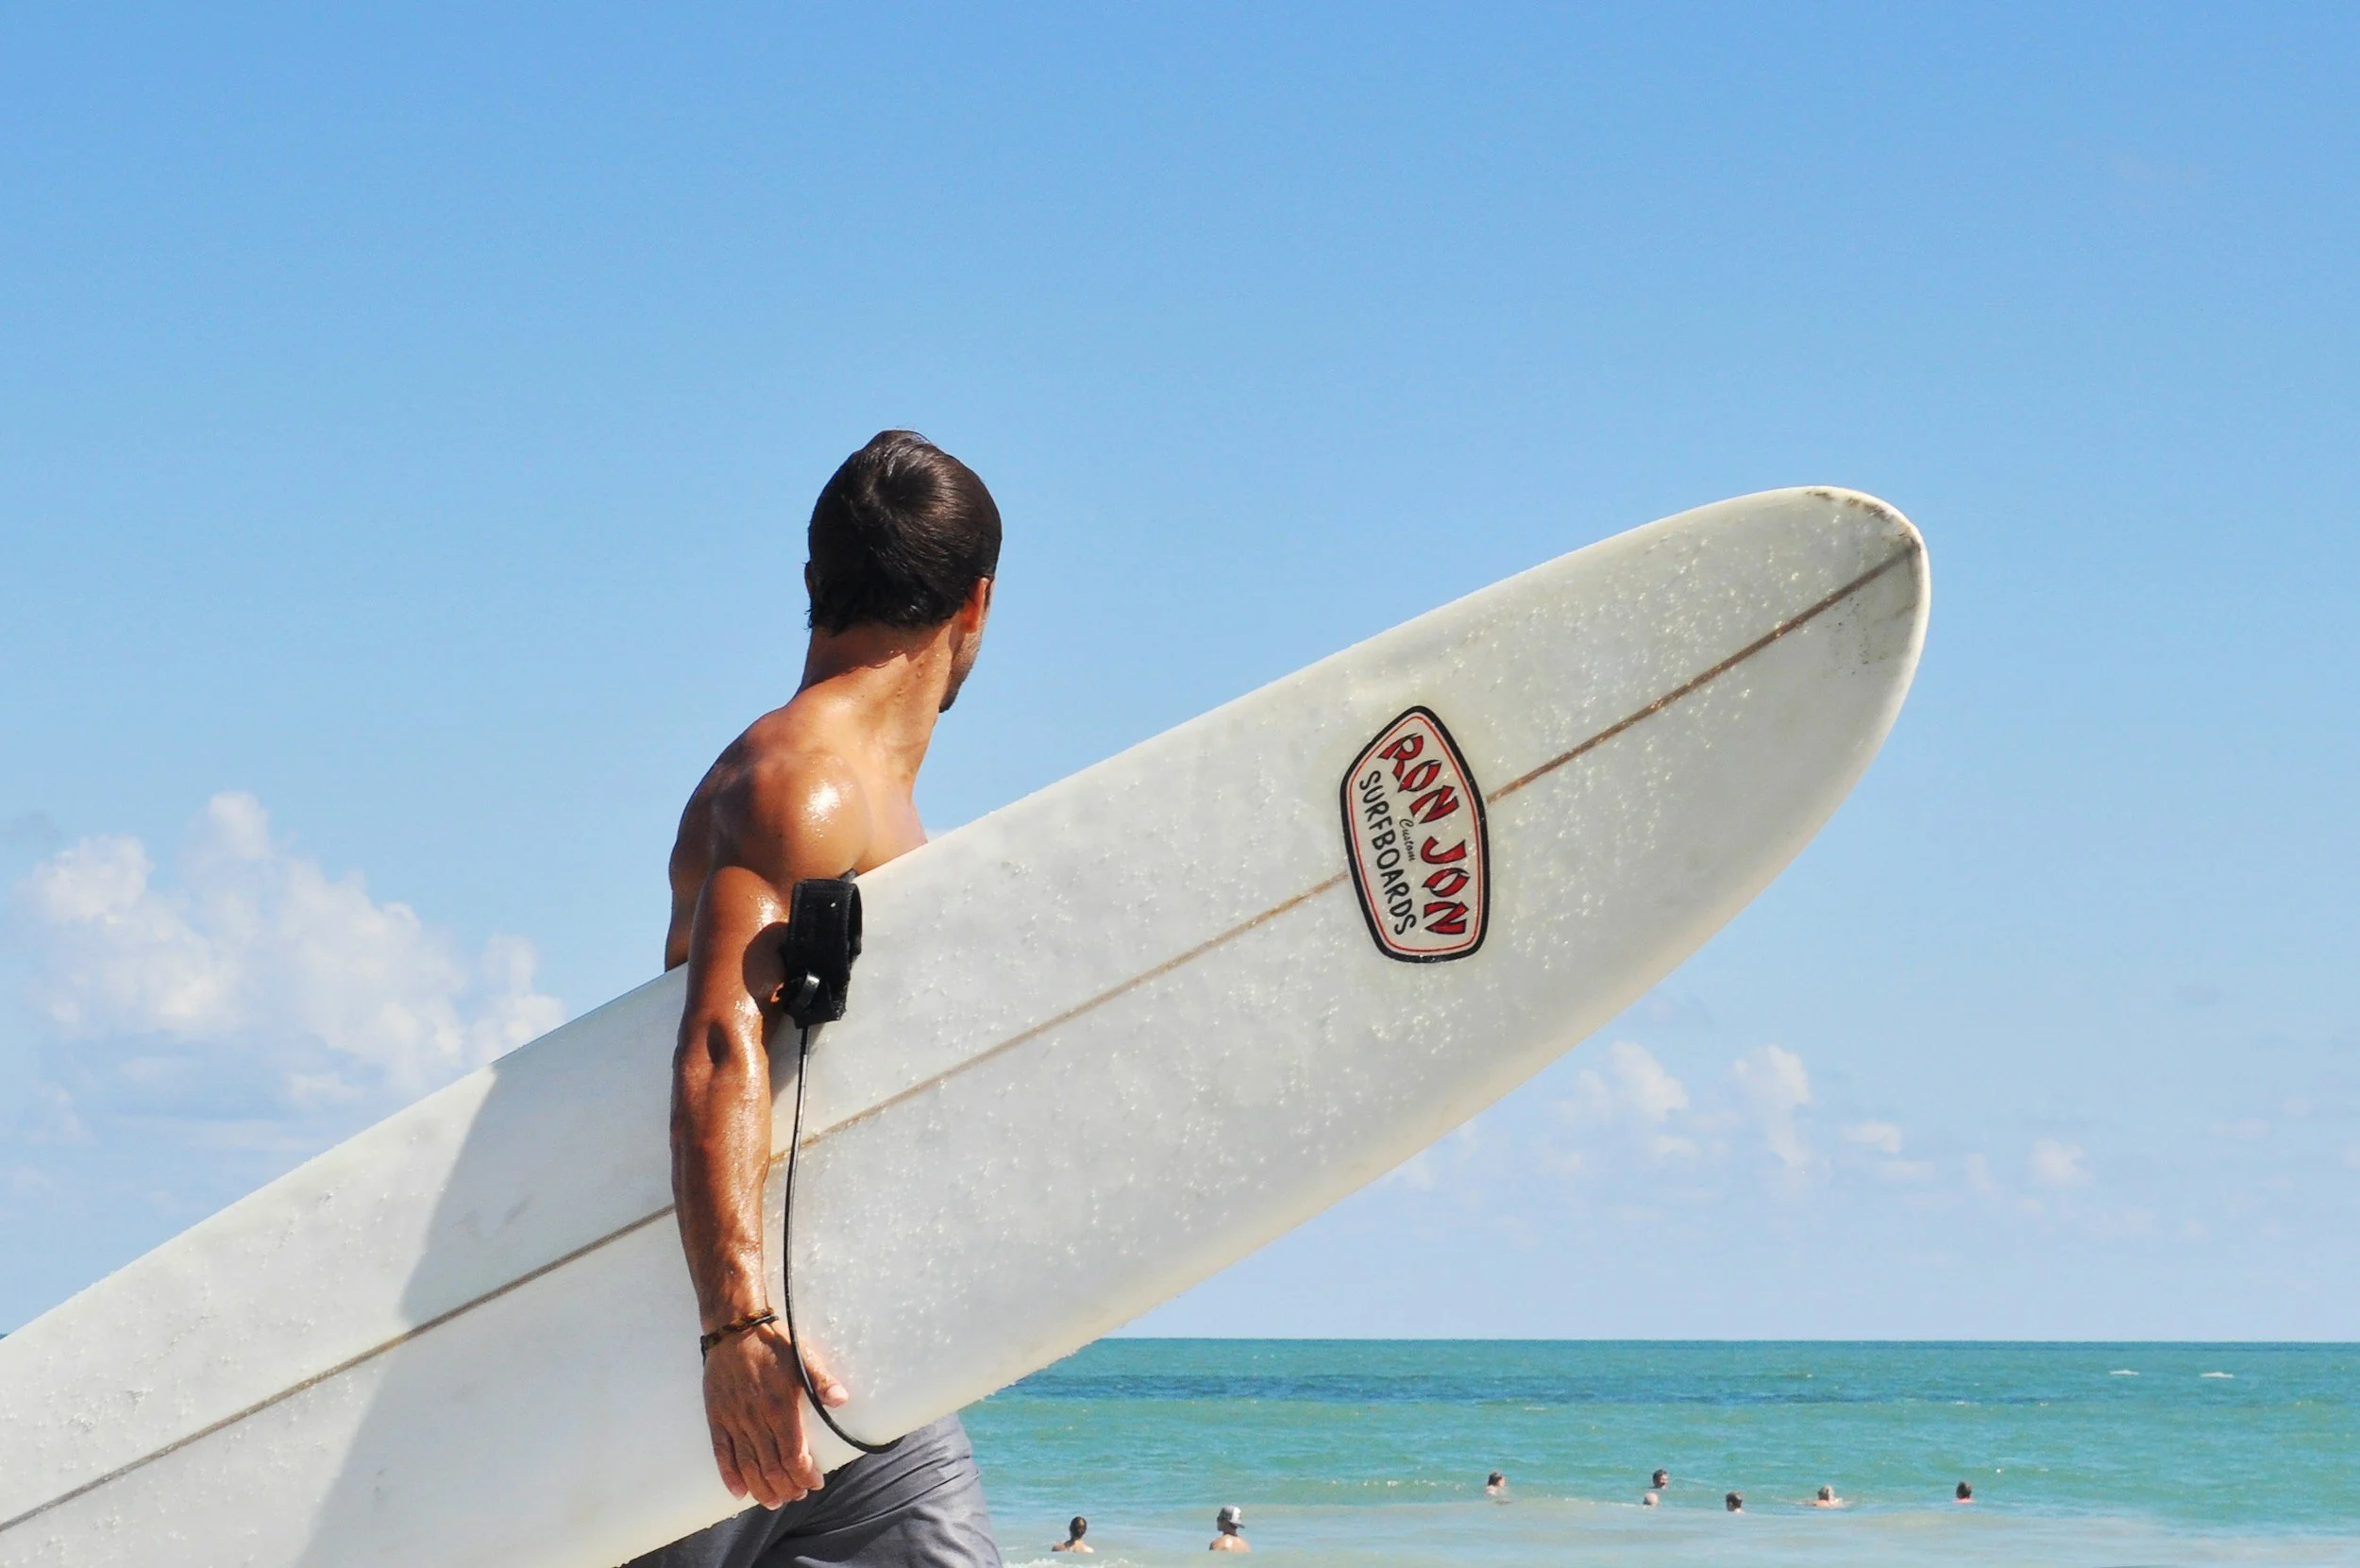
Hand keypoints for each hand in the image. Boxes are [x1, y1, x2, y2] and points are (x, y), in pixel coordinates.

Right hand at [700, 1321, 849, 1507]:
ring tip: (774, 1501)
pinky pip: (721, 1453)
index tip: (815, 1483)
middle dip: (787, 1487)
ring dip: (762, 1489)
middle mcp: (756, 1418)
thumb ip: (821, 1381)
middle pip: (771, 1467)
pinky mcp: (717, 1417)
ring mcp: (734, 1420)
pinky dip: (729, 1476)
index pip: (794, 1455)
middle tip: (797, 1495)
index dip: (805, 1474)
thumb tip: (842, 1399)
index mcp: (780, 1406)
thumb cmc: (773, 1343)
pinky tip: (739, 1492)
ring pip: (747, 1466)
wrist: (734, 1328)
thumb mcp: (803, 1356)